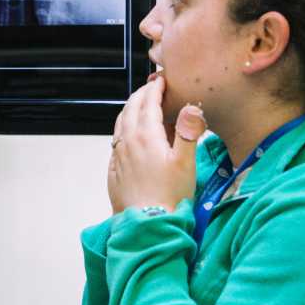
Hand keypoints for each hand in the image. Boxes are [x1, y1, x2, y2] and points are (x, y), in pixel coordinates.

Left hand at [107, 75, 206, 213]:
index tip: (161, 79)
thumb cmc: (170, 195)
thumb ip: (188, 133)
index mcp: (145, 136)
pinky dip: (124, 129)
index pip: (147, 103)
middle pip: (130, 109)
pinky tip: (131, 135)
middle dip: (141, 95)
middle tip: (151, 87)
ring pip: (120, 123)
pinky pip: (116, 141)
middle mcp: (127, 142)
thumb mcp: (186, 163)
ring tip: (140, 105)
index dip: (155, 89)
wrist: (146, 224)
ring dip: (130, 110)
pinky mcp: (114, 169)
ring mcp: (118, 156)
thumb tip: (190, 107)